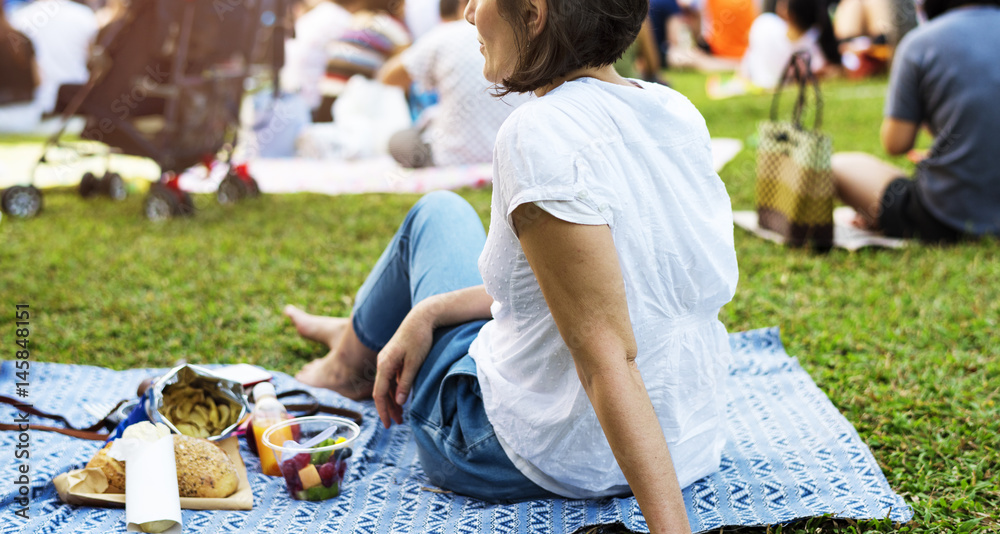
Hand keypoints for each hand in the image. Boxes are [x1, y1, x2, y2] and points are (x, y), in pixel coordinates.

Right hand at [372, 303, 435, 427]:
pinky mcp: (394, 359)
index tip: (387, 425)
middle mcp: (383, 363)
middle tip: (397, 424)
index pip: (379, 393)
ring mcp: (387, 360)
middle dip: (388, 409)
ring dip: (392, 401)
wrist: (421, 318)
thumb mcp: (415, 363)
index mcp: (385, 364)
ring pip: (386, 386)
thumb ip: (406, 382)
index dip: (383, 410)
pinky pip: (391, 379)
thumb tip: (399, 402)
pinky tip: (402, 399)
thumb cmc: (419, 338)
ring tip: (400, 416)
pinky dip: (396, 390)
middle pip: (381, 391)